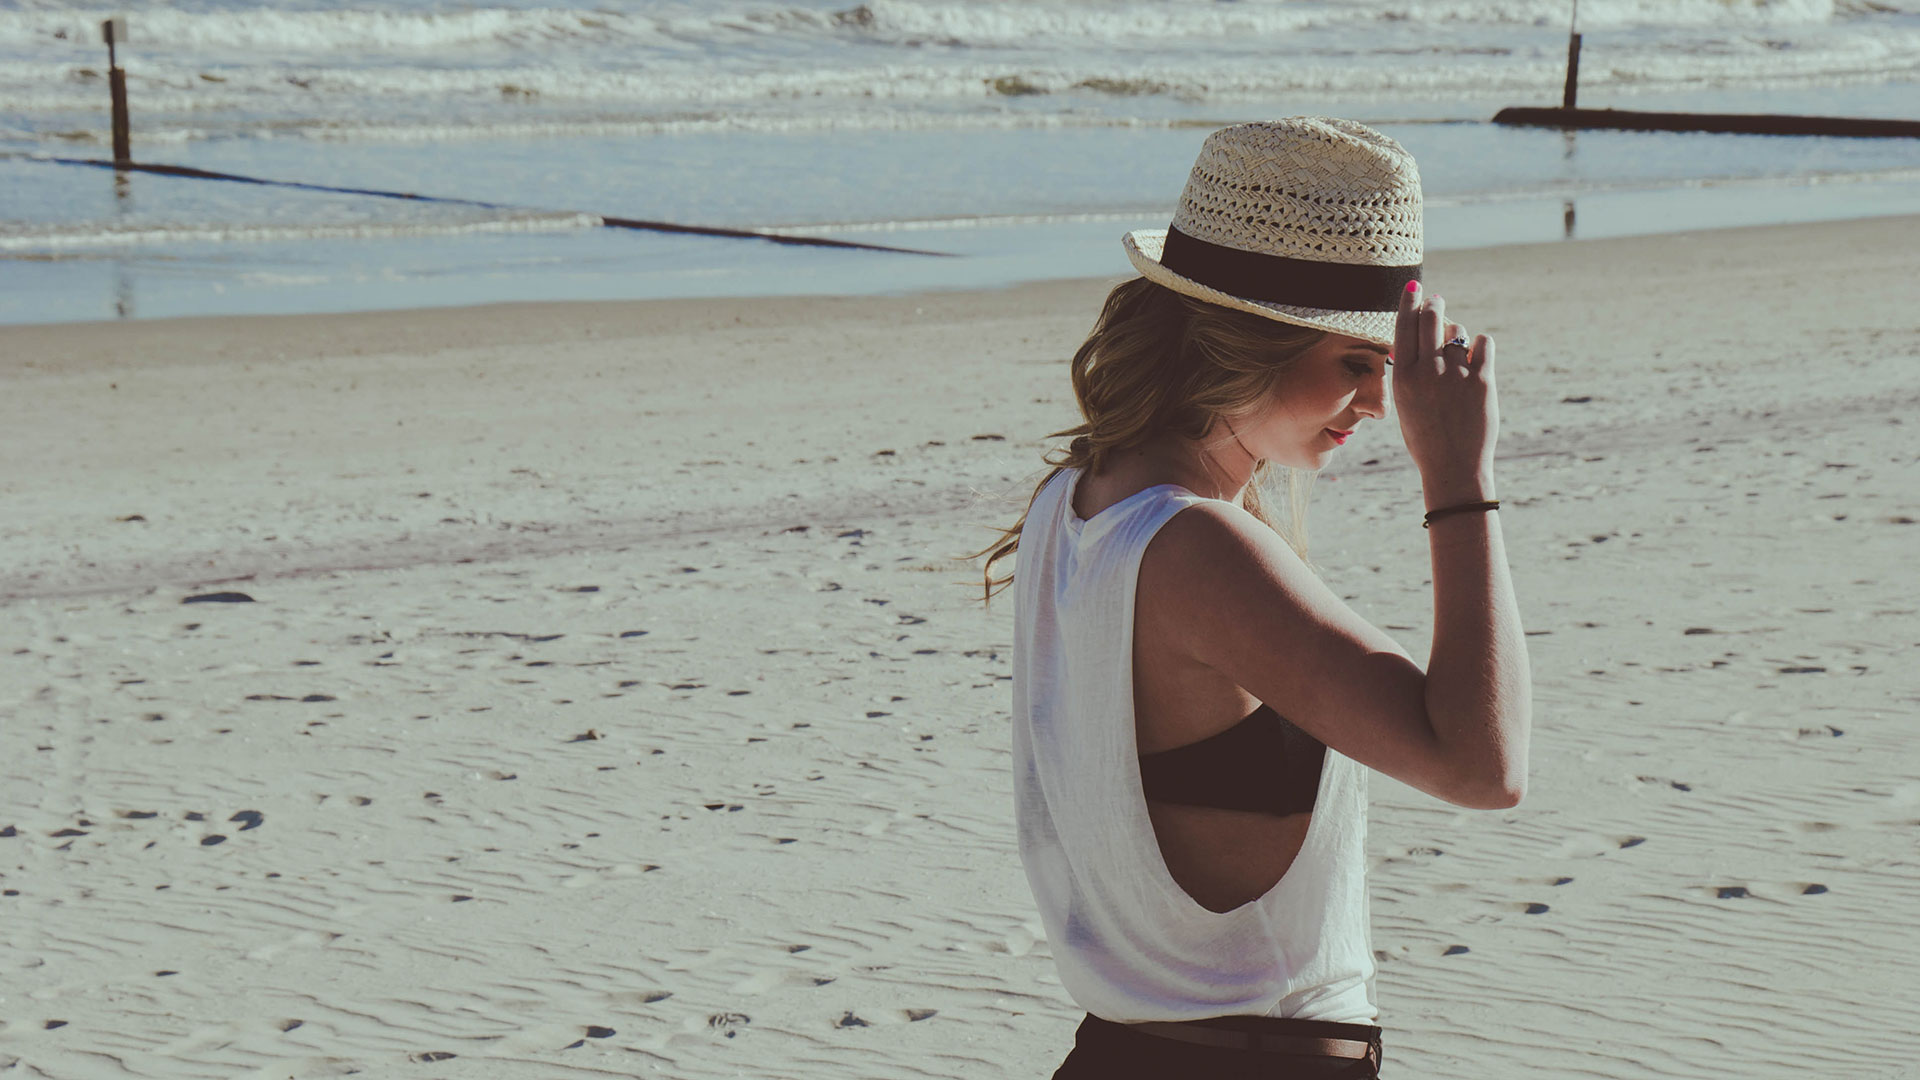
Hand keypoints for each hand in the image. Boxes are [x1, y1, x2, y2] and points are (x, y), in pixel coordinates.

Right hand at [1391, 282, 1498, 498]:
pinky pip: (1484, 343)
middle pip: (1432, 318)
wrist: (1452, 466)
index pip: (1404, 326)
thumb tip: (1419, 334)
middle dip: (1435, 304)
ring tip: (1457, 358)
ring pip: (1459, 331)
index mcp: (1403, 376)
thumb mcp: (1405, 402)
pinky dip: (1481, 347)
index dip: (1409, 302)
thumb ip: (1410, 369)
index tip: (1413, 288)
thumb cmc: (1425, 436)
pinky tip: (1476, 362)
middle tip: (1438, 300)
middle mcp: (1427, 370)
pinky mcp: (1482, 379)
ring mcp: (1456, 374)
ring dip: (1458, 336)